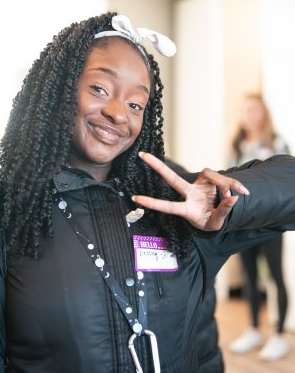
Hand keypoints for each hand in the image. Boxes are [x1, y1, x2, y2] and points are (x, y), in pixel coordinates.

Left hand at [132, 152, 249, 230]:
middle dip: (157, 166)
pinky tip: (241, 191)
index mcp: (187, 209)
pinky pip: (221, 176)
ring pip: (210, 176)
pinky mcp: (208, 179)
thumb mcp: (217, 223)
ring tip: (233, 197)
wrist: (222, 214)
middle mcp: (190, 194)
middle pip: (172, 178)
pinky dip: (232, 184)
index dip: (152, 203)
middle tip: (141, 155)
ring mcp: (198, 185)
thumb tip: (232, 198)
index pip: (168, 206)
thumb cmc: (213, 221)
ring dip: (224, 185)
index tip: (135, 198)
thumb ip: (223, 211)